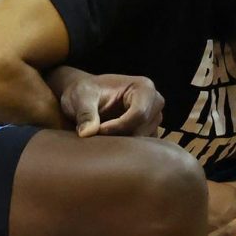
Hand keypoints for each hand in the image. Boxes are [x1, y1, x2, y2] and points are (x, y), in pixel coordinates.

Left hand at [49, 68, 164, 137]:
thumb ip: (85, 114)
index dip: (118, 126)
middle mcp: (155, 102)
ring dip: (121, 142)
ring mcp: (154, 118)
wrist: (84, 96)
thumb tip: (86, 133)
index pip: (139, 113)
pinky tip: (108, 141)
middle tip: (97, 134)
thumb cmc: (84, 92)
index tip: (98, 129)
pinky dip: (124, 148)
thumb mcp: (81, 98)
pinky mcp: (149, 132)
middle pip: (142, 129)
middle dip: (119, 135)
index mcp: (143, 87)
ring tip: (101, 135)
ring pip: (142, 140)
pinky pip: (141, 147)